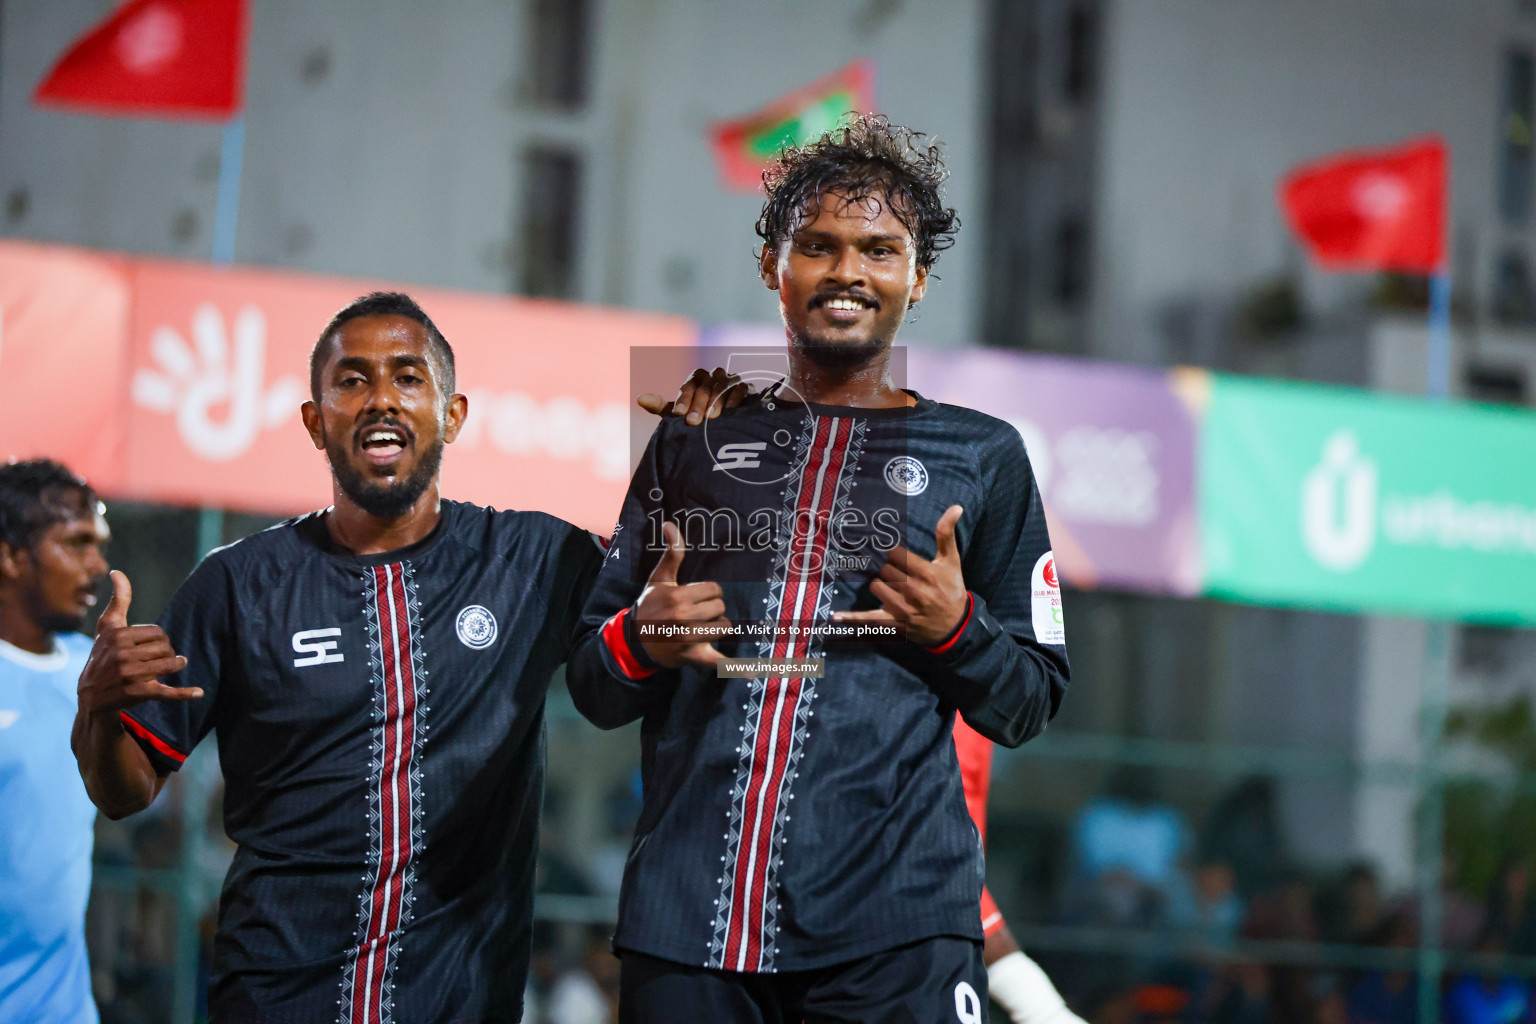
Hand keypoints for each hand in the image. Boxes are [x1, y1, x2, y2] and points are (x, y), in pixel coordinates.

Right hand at [78, 570, 199, 715]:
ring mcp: (131, 676)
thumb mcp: (108, 627)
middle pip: (166, 647)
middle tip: (159, 658)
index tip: (150, 646)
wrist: (91, 696)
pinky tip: (199, 692)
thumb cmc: (102, 655)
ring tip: (175, 665)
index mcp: (118, 637)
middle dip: (167, 652)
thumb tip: (117, 571)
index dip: (159, 638)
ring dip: (177, 664)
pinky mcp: (139, 693)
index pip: (158, 632)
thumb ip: (119, 600)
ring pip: (170, 664)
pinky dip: (184, 693)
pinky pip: (167, 692)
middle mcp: (122, 656)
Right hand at [634, 521, 732, 667]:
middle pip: (720, 608)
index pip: (714, 590)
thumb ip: (670, 554)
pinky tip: (750, 669)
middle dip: (712, 610)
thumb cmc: (649, 607)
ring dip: (716, 627)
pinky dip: (734, 667)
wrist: (634, 641)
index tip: (695, 598)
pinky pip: (718, 662)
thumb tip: (670, 524)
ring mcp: (690, 639)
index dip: (708, 593)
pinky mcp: (694, 657)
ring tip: (700, 629)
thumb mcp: (658, 580)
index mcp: (678, 597)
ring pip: (724, 627)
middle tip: (695, 615)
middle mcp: (684, 618)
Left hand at [636, 367, 754, 425]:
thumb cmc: (698, 418)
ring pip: (722, 385)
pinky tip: (730, 412)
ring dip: (715, 401)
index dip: (683, 399)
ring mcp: (730, 380)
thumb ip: (660, 406)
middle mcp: (713, 376)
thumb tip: (640, 398)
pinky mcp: (745, 388)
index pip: (689, 384)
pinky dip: (735, 399)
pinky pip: (740, 388)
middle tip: (693, 422)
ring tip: (711, 418)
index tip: (679, 415)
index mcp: (696, 379)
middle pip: (706, 385)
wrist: (724, 426)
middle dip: (698, 404)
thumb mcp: (679, 415)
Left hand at [833, 505, 967, 646]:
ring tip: (896, 590)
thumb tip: (956, 507)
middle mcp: (914, 592)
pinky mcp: (894, 623)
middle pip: (885, 570)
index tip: (905, 562)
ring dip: (882, 586)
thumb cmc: (952, 589)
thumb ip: (947, 534)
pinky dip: (852, 619)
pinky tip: (835, 617)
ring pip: (876, 586)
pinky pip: (869, 619)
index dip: (898, 557)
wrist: (955, 626)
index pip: (896, 555)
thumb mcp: (951, 561)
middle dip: (892, 571)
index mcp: (927, 574)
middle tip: (903, 578)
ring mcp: (903, 609)